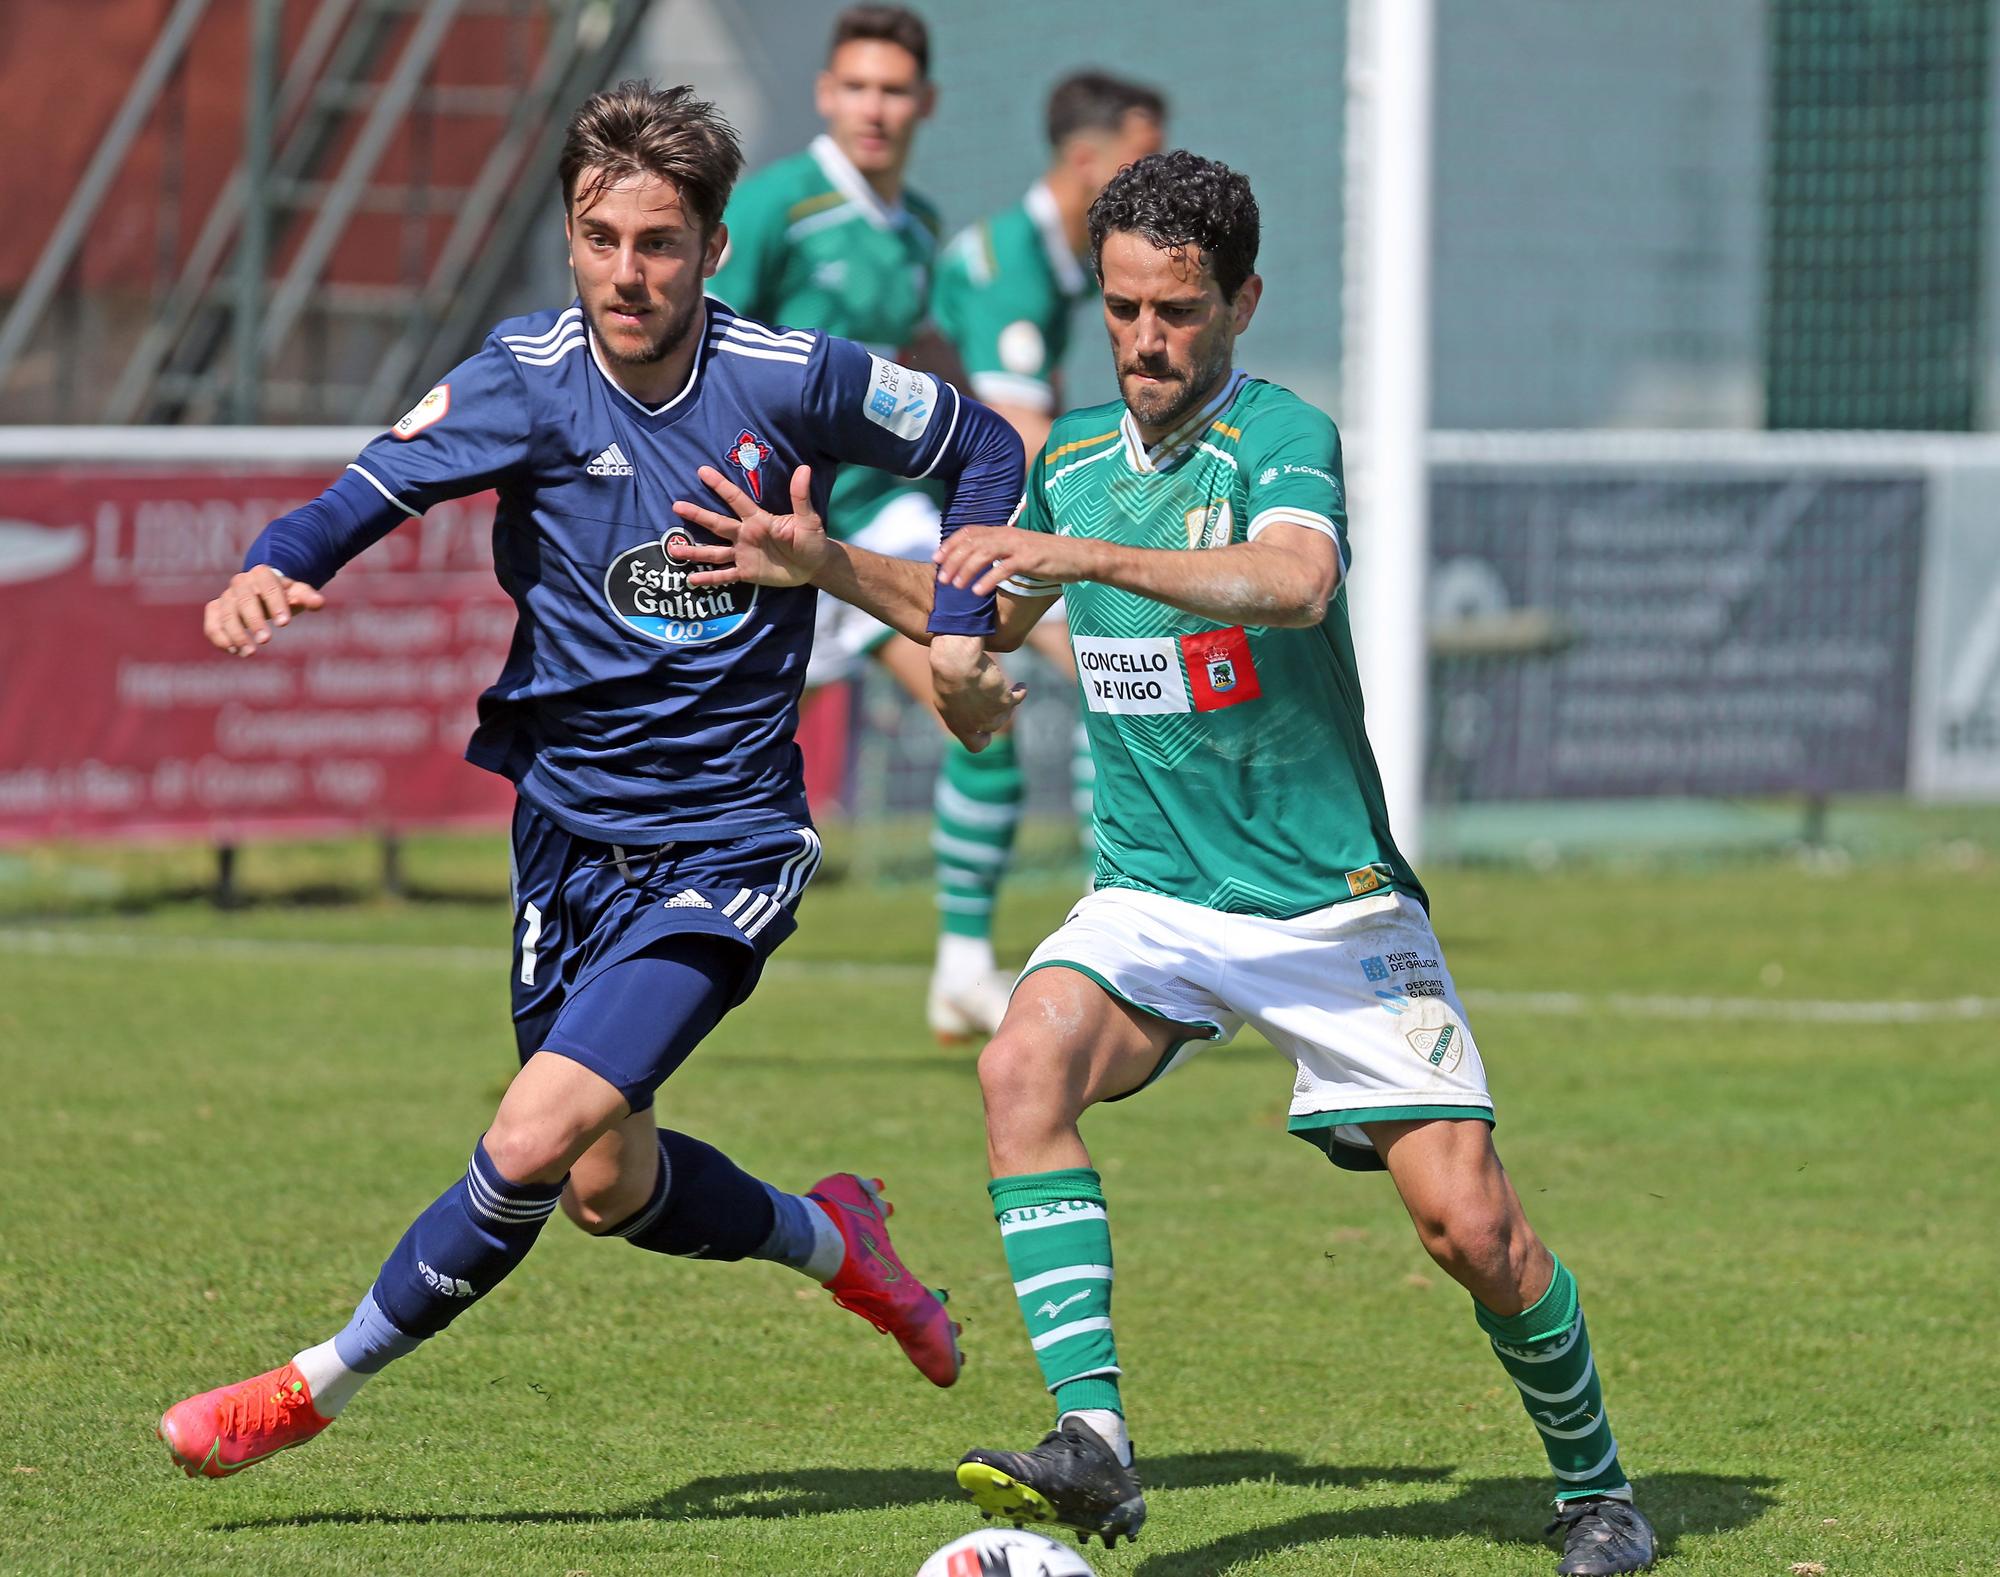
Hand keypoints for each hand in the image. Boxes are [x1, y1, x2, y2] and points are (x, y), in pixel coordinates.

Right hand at [202, 565, 325, 655]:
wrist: (262, 591)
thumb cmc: (284, 594)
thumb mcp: (298, 593)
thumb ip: (307, 597)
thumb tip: (318, 603)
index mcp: (262, 574)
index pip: (269, 587)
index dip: (276, 604)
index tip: (285, 624)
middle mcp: (240, 582)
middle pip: (244, 600)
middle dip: (254, 621)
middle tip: (266, 641)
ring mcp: (226, 596)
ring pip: (226, 614)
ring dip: (236, 634)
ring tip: (249, 653)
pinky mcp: (215, 609)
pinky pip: (212, 623)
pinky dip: (219, 637)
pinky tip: (233, 651)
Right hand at [669, 464, 827, 588]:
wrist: (814, 565)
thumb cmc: (811, 539)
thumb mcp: (808, 519)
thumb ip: (800, 497)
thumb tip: (804, 468)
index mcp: (758, 519)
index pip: (736, 500)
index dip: (720, 485)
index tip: (702, 471)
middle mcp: (745, 534)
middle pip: (717, 524)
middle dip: (697, 515)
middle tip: (676, 506)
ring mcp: (743, 554)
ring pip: (714, 552)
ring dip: (694, 551)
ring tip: (673, 549)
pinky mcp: (747, 572)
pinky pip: (725, 576)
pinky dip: (709, 579)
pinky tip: (691, 580)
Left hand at [931, 638, 1025, 751]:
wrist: (957, 666)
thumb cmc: (947, 675)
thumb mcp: (945, 694)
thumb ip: (958, 706)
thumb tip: (971, 706)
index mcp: (959, 726)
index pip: (975, 745)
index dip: (983, 738)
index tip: (987, 731)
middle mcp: (976, 725)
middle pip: (994, 724)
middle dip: (994, 711)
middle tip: (994, 697)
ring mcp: (991, 716)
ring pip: (1006, 711)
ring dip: (1008, 700)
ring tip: (1010, 688)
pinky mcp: (1005, 703)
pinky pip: (1017, 698)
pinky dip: (1020, 692)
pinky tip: (1021, 686)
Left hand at [936, 525, 1096, 597]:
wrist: (1079, 555)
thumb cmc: (1049, 556)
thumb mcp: (1020, 548)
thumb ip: (1001, 551)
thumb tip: (980, 562)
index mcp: (1004, 531)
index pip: (969, 532)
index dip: (950, 544)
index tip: (936, 559)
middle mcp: (1008, 535)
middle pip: (972, 544)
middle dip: (952, 561)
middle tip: (941, 580)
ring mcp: (1018, 546)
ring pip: (983, 554)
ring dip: (965, 570)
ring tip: (955, 587)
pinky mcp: (1030, 559)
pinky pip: (1003, 568)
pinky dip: (988, 579)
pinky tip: (977, 592)